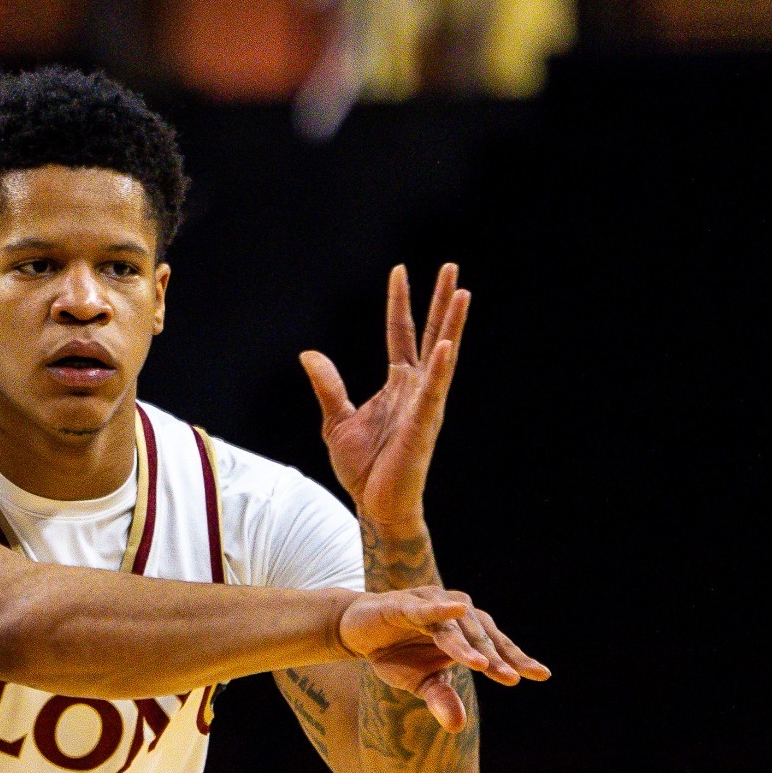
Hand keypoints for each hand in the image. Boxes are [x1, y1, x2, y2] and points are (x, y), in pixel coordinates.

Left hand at [300, 263, 467, 528]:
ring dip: (452, 324)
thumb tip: (309, 354)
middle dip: (440, 301)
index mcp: (398, 385)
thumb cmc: (363, 469)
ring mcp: (424, 405)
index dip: (400, 303)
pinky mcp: (424, 425)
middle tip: (450, 266)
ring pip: (442, 356)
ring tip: (462, 292)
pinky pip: (434, 392)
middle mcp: (417, 389)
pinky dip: (441, 368)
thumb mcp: (336, 421)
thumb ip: (329, 386)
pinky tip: (447, 344)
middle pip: (431, 335)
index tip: (399, 270)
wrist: (375, 506)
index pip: (401, 334)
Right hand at [337, 587, 548, 731]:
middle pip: (481, 636)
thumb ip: (441, 698)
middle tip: (511, 678)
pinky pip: (425, 607)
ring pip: (456, 627)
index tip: (541, 675)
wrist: (356, 630)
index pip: (496, 646)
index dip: (516, 659)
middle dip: (496, 657)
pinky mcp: (405, 603)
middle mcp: (456, 613)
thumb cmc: (396, 653)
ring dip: (468, 644)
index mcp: (466, 632)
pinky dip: (441, 608)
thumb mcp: (419, 682)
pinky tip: (458, 609)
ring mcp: (431, 604)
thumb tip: (458, 727)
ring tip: (481, 665)